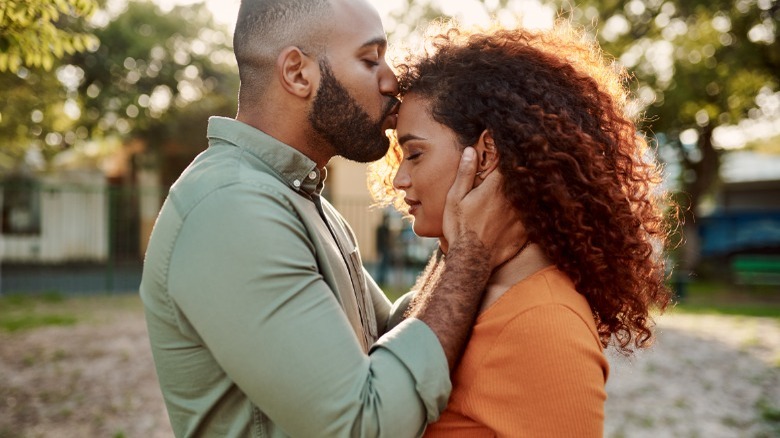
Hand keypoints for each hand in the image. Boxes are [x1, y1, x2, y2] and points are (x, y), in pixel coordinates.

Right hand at [442, 147, 525, 268]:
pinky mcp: (526, 230)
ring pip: (530, 195)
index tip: (505, 151)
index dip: (506, 156)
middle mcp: (512, 198)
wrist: (471, 259)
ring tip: (530, 184)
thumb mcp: (455, 198)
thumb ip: (465, 173)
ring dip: (528, 190)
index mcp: (495, 186)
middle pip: (522, 178)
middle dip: (521, 170)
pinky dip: (532, 210)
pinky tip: (531, 210)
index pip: (507, 163)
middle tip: (521, 162)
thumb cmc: (460, 228)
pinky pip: (534, 215)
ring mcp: (522, 215)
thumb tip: (471, 150)